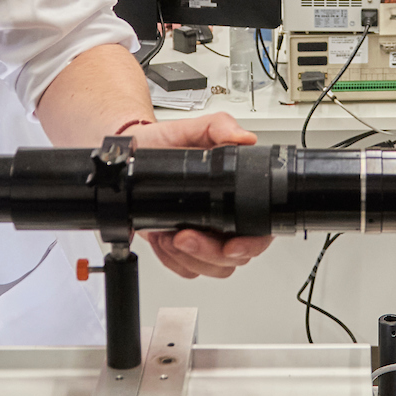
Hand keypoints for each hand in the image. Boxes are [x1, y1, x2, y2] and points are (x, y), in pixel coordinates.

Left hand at [127, 114, 269, 276]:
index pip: (260, 232)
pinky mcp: (180, 246)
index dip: (251, 244)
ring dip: (190, 258)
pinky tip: (163, 239)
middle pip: (234, 258)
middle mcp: (225, 221)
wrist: (135, 151)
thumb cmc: (167, 142)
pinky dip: (173, 260)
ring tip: (171, 235)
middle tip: (186, 235)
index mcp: (238, 197)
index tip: (231, 244)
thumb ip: (220, 127)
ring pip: (211, 268)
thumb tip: (243, 138)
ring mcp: (204, 236)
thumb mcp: (196, 127)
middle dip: (209, 253)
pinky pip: (185, 269)